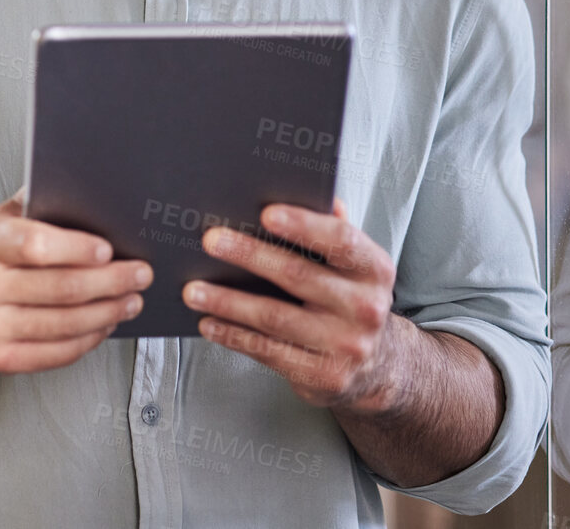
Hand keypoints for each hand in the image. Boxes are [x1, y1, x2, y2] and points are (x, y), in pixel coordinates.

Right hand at [0, 191, 151, 373]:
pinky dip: (89, 339)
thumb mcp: (9, 217)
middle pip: (61, 288)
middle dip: (111, 282)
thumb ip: (42, 199)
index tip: (109, 250)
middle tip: (140, 274)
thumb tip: (93, 187)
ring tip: (131, 300)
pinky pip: (56, 353)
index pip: (36, 246)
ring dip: (108, 312)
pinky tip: (105, 324)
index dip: (77, 249)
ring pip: (65, 323)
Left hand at [184, 199, 401, 413]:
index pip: (341, 241)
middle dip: (249, 256)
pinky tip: (209, 322)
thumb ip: (333, 231)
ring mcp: (346, 346)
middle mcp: (366, 308)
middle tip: (210, 241)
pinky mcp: (323, 375)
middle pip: (298, 276)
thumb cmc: (351, 301)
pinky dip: (233, 335)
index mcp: (373, 270)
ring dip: (228, 302)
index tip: (266, 213)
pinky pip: (268, 351)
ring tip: (193, 289)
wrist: (377, 367)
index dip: (304, 225)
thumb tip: (315, 193)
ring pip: (275, 317)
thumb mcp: (354, 266)